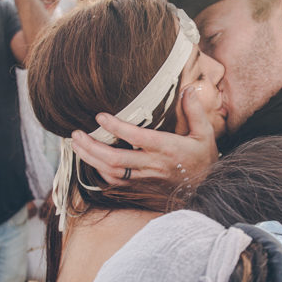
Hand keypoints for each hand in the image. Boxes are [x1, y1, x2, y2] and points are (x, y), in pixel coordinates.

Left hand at [70, 87, 218, 185]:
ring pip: (110, 172)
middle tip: (76, 133)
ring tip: (76, 144)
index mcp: (167, 149)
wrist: (205, 192)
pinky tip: (89, 160)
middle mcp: (152, 166)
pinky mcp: (139, 189)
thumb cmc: (203, 161)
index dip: (117, 127)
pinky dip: (98, 172)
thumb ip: (195, 111)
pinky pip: (113, 183)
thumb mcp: (205, 135)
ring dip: (90, 159)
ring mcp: (144, 180)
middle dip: (92, 146)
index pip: (137, 137)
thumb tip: (188, 88)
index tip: (100, 116)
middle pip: (115, 159)